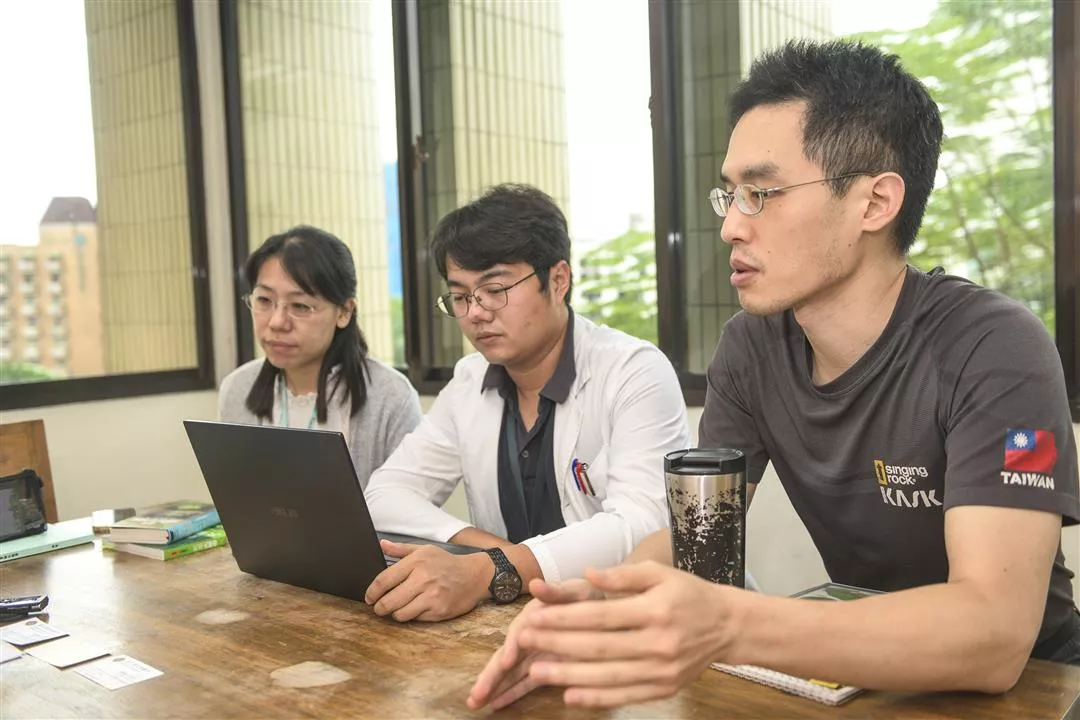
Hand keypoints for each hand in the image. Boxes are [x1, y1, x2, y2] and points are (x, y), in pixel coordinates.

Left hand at [364, 540, 490, 621]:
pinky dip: (412, 616)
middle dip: (379, 607)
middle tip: (379, 607)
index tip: (369, 598)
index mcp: (416, 561)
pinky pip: (416, 619)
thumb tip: (382, 545)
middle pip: (388, 601)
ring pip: (400, 613)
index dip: (371, 593)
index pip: (383, 580)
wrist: (475, 575)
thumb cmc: (447, 563)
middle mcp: (423, 578)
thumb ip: (401, 549)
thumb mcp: (424, 550)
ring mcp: (432, 596)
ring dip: (395, 613)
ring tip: (398, 608)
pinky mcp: (439, 610)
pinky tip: (416, 608)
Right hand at [467, 577, 602, 709]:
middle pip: (506, 656)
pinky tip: (495, 705)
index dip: (512, 646)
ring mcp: (536, 654)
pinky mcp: (546, 668)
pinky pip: (526, 683)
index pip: (518, 632)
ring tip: (474, 703)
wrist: (603, 609)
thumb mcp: (575, 590)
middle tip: (476, 694)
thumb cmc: (587, 597)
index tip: (507, 661)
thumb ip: (555, 591)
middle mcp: (529, 635)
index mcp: (534, 615)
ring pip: (510, 673)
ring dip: (494, 688)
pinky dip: (511, 693)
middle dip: (491, 675)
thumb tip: (535, 584)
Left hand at [515, 561, 736, 707]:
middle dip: (557, 644)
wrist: (727, 626)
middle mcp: (659, 642)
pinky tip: (570, 695)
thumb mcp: (660, 573)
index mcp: (655, 609)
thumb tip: (589, 572)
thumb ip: (623, 574)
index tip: (534, 617)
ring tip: (537, 671)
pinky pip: (625, 696)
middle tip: (524, 641)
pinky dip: (597, 698)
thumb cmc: (688, 594)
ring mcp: (663, 670)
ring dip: (569, 675)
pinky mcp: (665, 689)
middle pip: (599, 647)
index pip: (600, 616)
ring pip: (608, 676)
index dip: (564, 618)